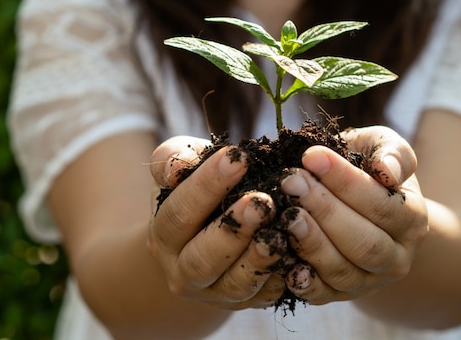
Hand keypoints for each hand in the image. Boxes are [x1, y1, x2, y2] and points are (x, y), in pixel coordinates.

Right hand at [148, 136, 286, 308]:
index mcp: (163, 235)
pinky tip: (297, 255)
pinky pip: (265, 295)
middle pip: (203, 257)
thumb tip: (176, 170)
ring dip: (259, 258)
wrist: (204, 237)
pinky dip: (282, 277)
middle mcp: (183, 271)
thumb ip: (174, 160)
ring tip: (280, 231)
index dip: (207, 185)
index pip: (179, 212)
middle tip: (261, 203)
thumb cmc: (195, 190)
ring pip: (236, 284)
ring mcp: (215, 293)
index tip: (237, 158)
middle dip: (233, 230)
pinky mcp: (246, 303)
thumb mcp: (181, 169)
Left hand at [279, 126, 427, 303]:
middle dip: (324, 211)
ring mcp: (370, 281)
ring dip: (311, 243)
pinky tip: (286, 264)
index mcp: (412, 219)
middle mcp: (397, 257)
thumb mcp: (382, 148)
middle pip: (363, 242)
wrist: (360, 204)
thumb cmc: (366, 167)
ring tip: (286, 214)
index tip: (312, 156)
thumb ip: (391, 152)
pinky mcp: (341, 295)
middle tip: (290, 182)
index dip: (345, 181)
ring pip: (342, 271)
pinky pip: (323, 295)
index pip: (381, 204)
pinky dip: (305, 283)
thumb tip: (386, 170)